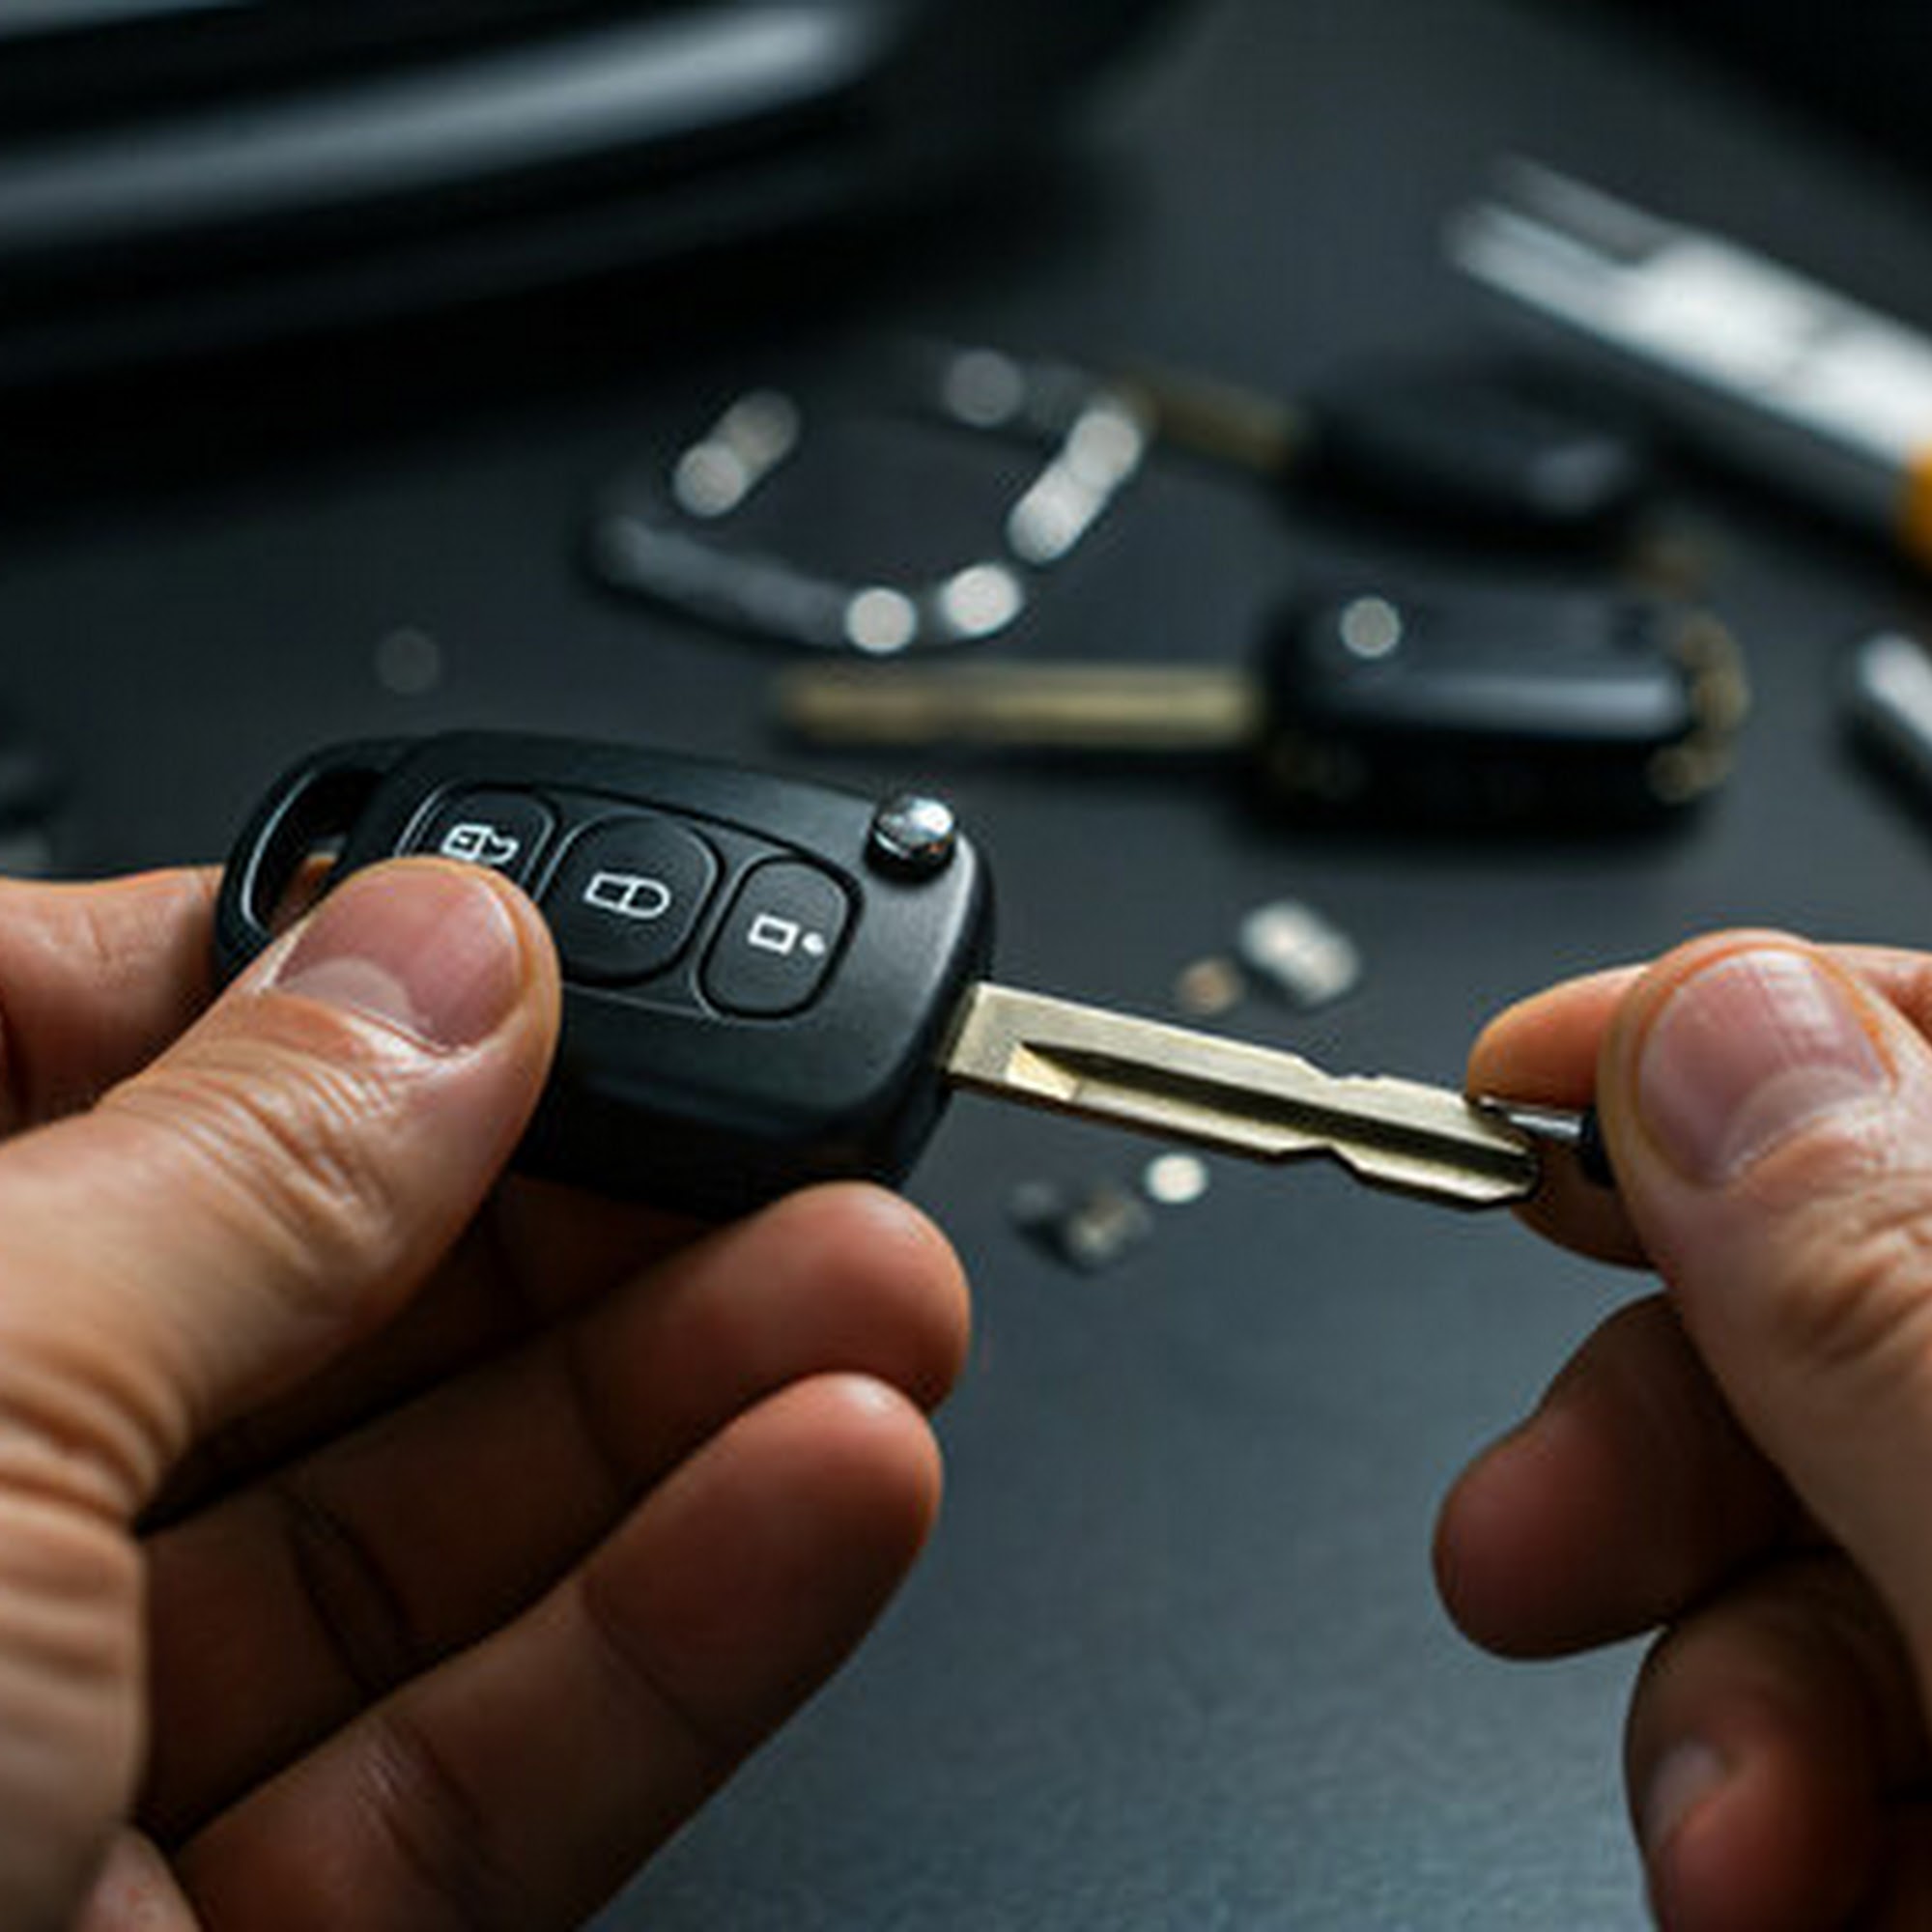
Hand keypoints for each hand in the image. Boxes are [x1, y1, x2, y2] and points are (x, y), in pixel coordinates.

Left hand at [0, 859, 967, 1931]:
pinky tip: (826, 1487)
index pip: (72, 1065)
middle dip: (581, 1214)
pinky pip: (492, 1772)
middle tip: (785, 1135)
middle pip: (306, 1316)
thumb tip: (450, 965)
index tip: (536, 974)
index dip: (318, 997)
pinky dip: (684, 1629)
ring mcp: (70, 1773)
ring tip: (875, 1295)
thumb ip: (227, 1173)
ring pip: (433, 1544)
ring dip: (689, 1410)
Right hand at [1437, 932, 1931, 1930]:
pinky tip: (1786, 1898)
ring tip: (1732, 1862)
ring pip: (1797, 1561)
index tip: (1506, 1082)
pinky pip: (1839, 1751)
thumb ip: (1894, 1290)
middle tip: (1522, 1552)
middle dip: (1644, 1454)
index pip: (1919, 1055)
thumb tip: (1704, 1022)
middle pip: (1817, 1324)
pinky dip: (1772, 1828)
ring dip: (1707, 1715)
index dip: (1709, 1039)